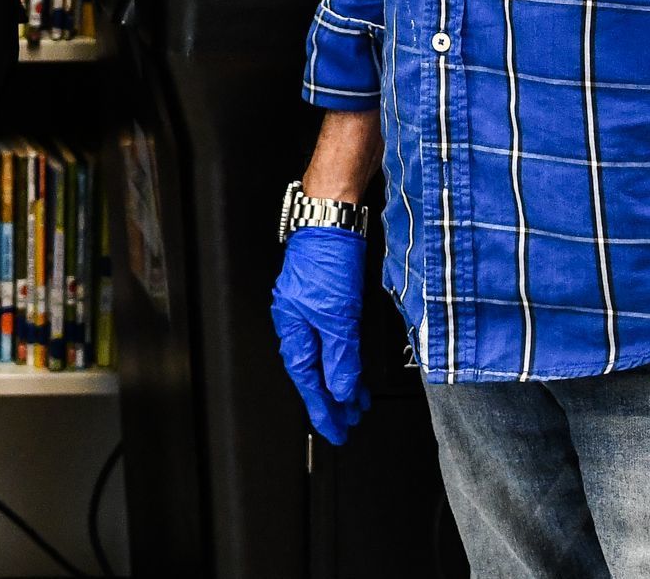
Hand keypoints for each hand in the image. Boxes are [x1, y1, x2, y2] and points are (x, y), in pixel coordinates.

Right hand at [271, 224, 369, 445]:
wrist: (333, 219)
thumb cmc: (326, 258)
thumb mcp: (338, 315)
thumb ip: (340, 356)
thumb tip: (340, 390)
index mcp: (293, 327)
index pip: (306, 378)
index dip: (321, 408)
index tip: (334, 431)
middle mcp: (297, 320)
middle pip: (312, 370)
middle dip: (330, 400)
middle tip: (346, 424)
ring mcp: (310, 309)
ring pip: (323, 356)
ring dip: (340, 381)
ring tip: (356, 403)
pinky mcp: (324, 299)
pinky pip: (331, 340)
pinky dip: (343, 359)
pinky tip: (352, 367)